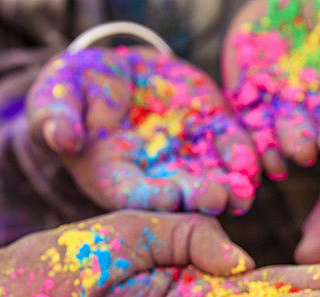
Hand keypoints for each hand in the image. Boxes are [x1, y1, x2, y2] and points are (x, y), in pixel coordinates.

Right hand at [27, 47, 258, 213]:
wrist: (115, 76)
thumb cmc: (76, 92)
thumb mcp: (57, 97)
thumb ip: (56, 117)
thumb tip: (61, 137)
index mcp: (117, 181)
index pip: (135, 196)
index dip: (153, 197)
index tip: (169, 196)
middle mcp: (158, 180)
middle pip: (181, 195)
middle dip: (200, 197)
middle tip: (220, 198)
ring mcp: (189, 162)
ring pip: (214, 179)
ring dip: (232, 186)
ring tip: (245, 188)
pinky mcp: (212, 137)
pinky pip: (233, 148)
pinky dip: (247, 155)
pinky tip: (262, 162)